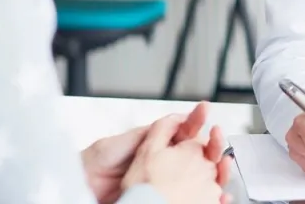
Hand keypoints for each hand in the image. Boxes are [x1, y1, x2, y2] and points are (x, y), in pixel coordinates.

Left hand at [85, 102, 230, 203]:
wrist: (81, 187)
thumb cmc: (95, 162)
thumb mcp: (120, 141)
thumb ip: (149, 132)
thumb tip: (175, 118)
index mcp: (155, 144)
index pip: (182, 129)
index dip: (195, 120)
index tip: (205, 110)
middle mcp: (162, 162)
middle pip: (195, 153)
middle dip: (211, 146)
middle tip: (219, 139)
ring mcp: (163, 180)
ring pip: (196, 175)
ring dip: (212, 171)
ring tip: (223, 166)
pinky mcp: (162, 196)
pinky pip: (187, 196)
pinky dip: (204, 195)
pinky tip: (214, 195)